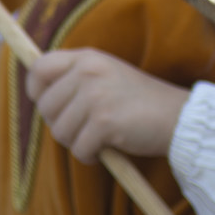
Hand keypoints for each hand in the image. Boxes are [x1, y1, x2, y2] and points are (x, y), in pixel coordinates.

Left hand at [24, 48, 189, 161]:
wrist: (177, 117)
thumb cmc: (139, 102)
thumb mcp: (106, 75)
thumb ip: (76, 79)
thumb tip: (38, 96)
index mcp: (87, 58)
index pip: (39, 68)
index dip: (37, 90)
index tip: (52, 106)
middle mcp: (88, 71)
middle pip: (45, 106)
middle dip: (61, 124)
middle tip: (85, 128)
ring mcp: (95, 95)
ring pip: (59, 131)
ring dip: (76, 142)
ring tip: (99, 137)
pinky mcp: (104, 121)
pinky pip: (78, 149)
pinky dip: (89, 156)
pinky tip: (107, 149)